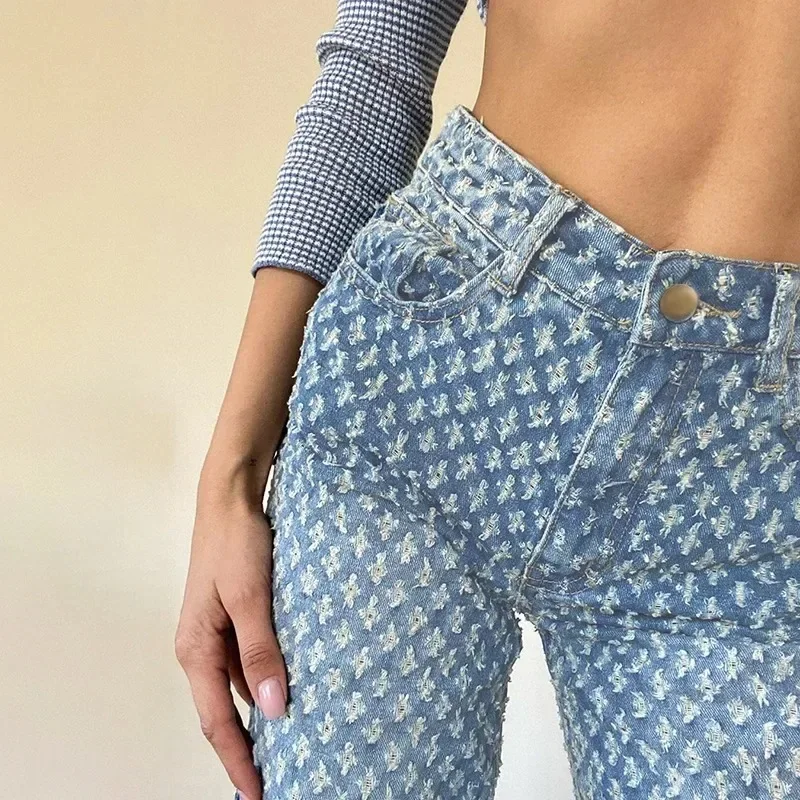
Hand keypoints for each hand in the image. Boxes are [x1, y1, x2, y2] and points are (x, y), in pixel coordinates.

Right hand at [175, 493, 287, 799]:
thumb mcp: (250, 597)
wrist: (231, 497)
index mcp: (196, 648)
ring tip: (288, 742)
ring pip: (237, 686)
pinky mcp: (234, 617)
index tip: (259, 793)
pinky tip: (288, 688)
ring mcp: (217, 632)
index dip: (237, 759)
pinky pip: (247, 661)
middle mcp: (202, 647)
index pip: (216, 720)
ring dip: (257, 715)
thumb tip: (273, 707)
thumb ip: (260, 650)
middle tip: (276, 777)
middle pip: (222, 710)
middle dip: (246, 747)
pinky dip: (264, 681)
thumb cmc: (235, 543)